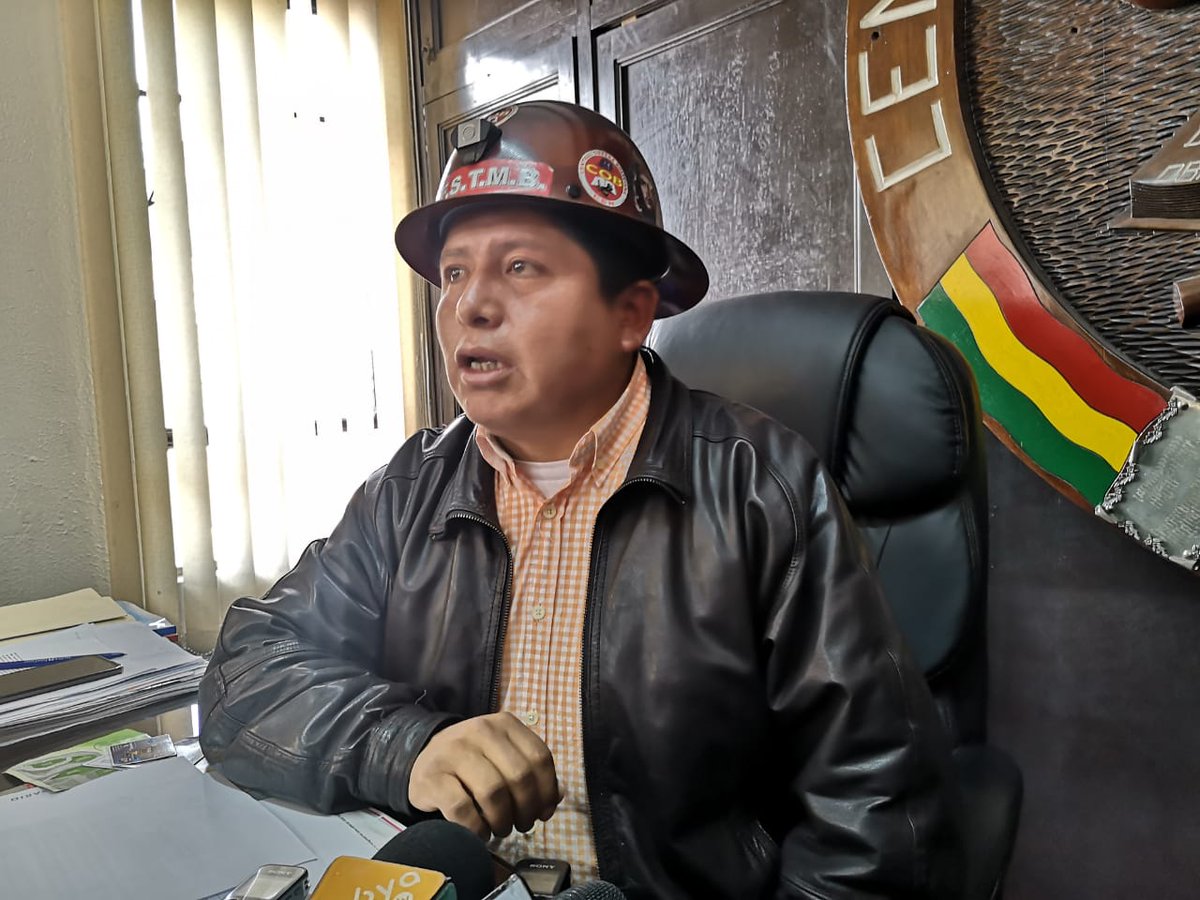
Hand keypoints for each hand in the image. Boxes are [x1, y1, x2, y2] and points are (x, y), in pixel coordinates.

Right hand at [407, 712, 560, 838]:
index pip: (540, 757)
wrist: (423, 760)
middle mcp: (480, 730)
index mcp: (504, 723)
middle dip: (526, 810)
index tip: (544, 813)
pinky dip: (476, 828)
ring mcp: (453, 751)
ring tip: (501, 829)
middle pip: (520, 776)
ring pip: (493, 793)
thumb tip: (558, 797)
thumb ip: (531, 772)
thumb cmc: (473, 763)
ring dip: (502, 821)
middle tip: (521, 825)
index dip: (547, 791)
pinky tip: (479, 832)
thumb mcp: (503, 757)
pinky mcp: (431, 776)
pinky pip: (462, 809)